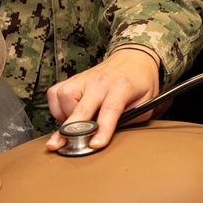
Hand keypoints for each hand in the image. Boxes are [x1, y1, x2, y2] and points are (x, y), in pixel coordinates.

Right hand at [45, 48, 160, 152]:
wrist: (133, 57)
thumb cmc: (140, 82)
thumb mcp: (147, 102)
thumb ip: (131, 119)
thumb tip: (112, 137)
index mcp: (122, 86)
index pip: (110, 109)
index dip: (102, 129)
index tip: (95, 144)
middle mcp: (100, 81)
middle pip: (82, 107)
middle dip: (74, 129)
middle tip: (70, 146)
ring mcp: (84, 78)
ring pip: (63, 97)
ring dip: (65, 116)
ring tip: (76, 124)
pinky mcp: (73, 79)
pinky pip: (55, 93)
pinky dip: (57, 107)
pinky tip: (68, 114)